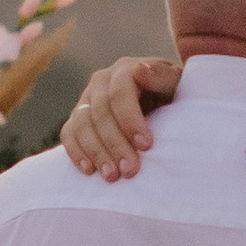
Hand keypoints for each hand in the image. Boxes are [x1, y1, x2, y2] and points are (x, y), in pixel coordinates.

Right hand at [60, 55, 180, 178]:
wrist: (161, 103)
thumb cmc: (173, 94)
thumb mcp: (176, 83)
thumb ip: (162, 77)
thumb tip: (140, 70)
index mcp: (125, 69)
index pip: (120, 93)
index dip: (130, 120)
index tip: (146, 145)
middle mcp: (101, 81)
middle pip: (101, 113)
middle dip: (115, 143)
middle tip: (130, 170)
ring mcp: (86, 98)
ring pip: (82, 125)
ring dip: (96, 152)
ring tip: (112, 176)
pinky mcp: (77, 118)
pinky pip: (69, 134)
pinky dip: (76, 152)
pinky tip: (90, 170)